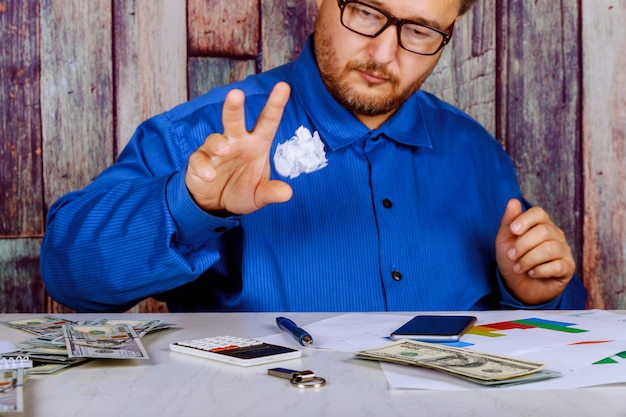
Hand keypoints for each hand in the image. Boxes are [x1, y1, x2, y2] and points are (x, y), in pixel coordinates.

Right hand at [185, 82, 292, 213]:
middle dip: (234, 106)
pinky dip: (204, 167)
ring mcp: (215, 150)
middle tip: (236, 93)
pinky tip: (210, 176)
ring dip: (217, 143)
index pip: (267, 121)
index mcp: (256, 144)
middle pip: (234, 120)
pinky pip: (199, 160)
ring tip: (223, 149)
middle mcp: (236, 142)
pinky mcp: (198, 162)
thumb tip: (287, 194)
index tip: (283, 86)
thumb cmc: (241, 190)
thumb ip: (271, 192)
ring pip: (214, 138)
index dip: (275, 104)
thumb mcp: (259, 196)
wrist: (216, 204)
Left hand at [495, 199, 575, 304]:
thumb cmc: (512, 260)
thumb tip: (513, 201)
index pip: (539, 213)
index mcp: (540, 224)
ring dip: (528, 259)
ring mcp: (563, 250)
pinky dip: (540, 270)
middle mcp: (555, 234)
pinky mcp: (568, 268)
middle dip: (522, 244)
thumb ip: (508, 222)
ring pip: (550, 248)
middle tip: (511, 255)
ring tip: (518, 267)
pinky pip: (557, 266)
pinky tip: (532, 273)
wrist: (518, 287)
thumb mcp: (504, 240)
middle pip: (543, 231)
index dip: (525, 220)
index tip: (513, 231)